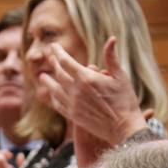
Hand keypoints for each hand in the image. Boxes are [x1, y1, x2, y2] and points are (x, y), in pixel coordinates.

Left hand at [38, 37, 147, 167]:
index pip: (66, 61)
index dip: (58, 52)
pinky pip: (58, 104)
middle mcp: (76, 91)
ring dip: (48, 81)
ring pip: (55, 89)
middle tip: (50, 58)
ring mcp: (73, 104)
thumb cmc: (126, 101)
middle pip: (59, 73)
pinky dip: (53, 97)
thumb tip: (112, 38)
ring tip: (42, 76)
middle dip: (54, 63)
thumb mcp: (121, 76)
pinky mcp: (73, 116)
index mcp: (87, 78)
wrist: (124, 128)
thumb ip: (112, 57)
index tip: (53, 46)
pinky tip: (52, 95)